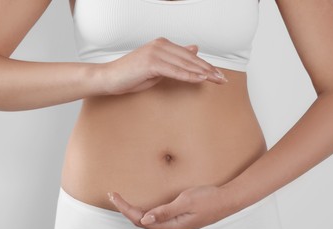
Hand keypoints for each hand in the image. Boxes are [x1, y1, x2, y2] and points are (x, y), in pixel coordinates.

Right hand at [99, 37, 227, 94]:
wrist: (110, 79)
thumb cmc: (132, 75)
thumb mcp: (158, 67)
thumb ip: (175, 59)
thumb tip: (194, 49)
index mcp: (163, 44)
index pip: (189, 56)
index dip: (205, 65)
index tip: (218, 74)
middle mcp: (160, 45)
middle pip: (190, 58)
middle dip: (208, 70)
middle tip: (222, 79)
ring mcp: (155, 52)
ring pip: (185, 64)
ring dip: (203, 73)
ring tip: (216, 80)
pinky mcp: (151, 63)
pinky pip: (174, 71)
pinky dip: (189, 76)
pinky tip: (201, 80)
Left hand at [107, 185, 237, 228]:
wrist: (226, 200)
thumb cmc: (208, 199)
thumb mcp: (185, 202)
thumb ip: (165, 211)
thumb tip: (144, 219)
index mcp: (171, 226)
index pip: (140, 220)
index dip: (125, 208)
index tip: (115, 196)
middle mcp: (170, 228)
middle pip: (140, 221)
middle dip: (125, 209)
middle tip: (113, 195)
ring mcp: (174, 224)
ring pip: (147, 220)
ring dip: (133, 210)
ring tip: (121, 199)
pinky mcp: (177, 219)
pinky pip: (155, 217)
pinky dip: (143, 211)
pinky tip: (139, 205)